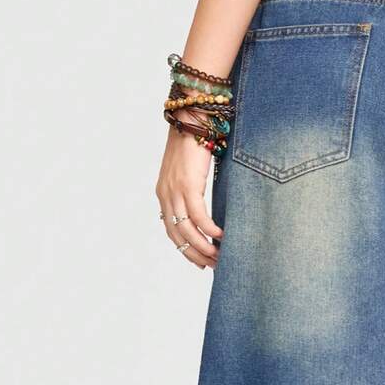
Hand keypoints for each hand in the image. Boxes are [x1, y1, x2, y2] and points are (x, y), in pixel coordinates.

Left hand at [155, 129, 222, 269]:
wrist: (191, 118)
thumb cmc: (194, 143)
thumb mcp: (189, 173)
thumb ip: (192, 192)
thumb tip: (207, 212)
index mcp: (164, 194)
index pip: (171, 231)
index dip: (185, 249)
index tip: (200, 262)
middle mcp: (166, 194)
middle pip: (178, 235)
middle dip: (195, 254)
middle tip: (212, 266)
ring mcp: (175, 190)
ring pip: (187, 229)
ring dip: (204, 246)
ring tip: (219, 256)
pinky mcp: (187, 184)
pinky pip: (198, 215)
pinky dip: (210, 229)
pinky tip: (220, 236)